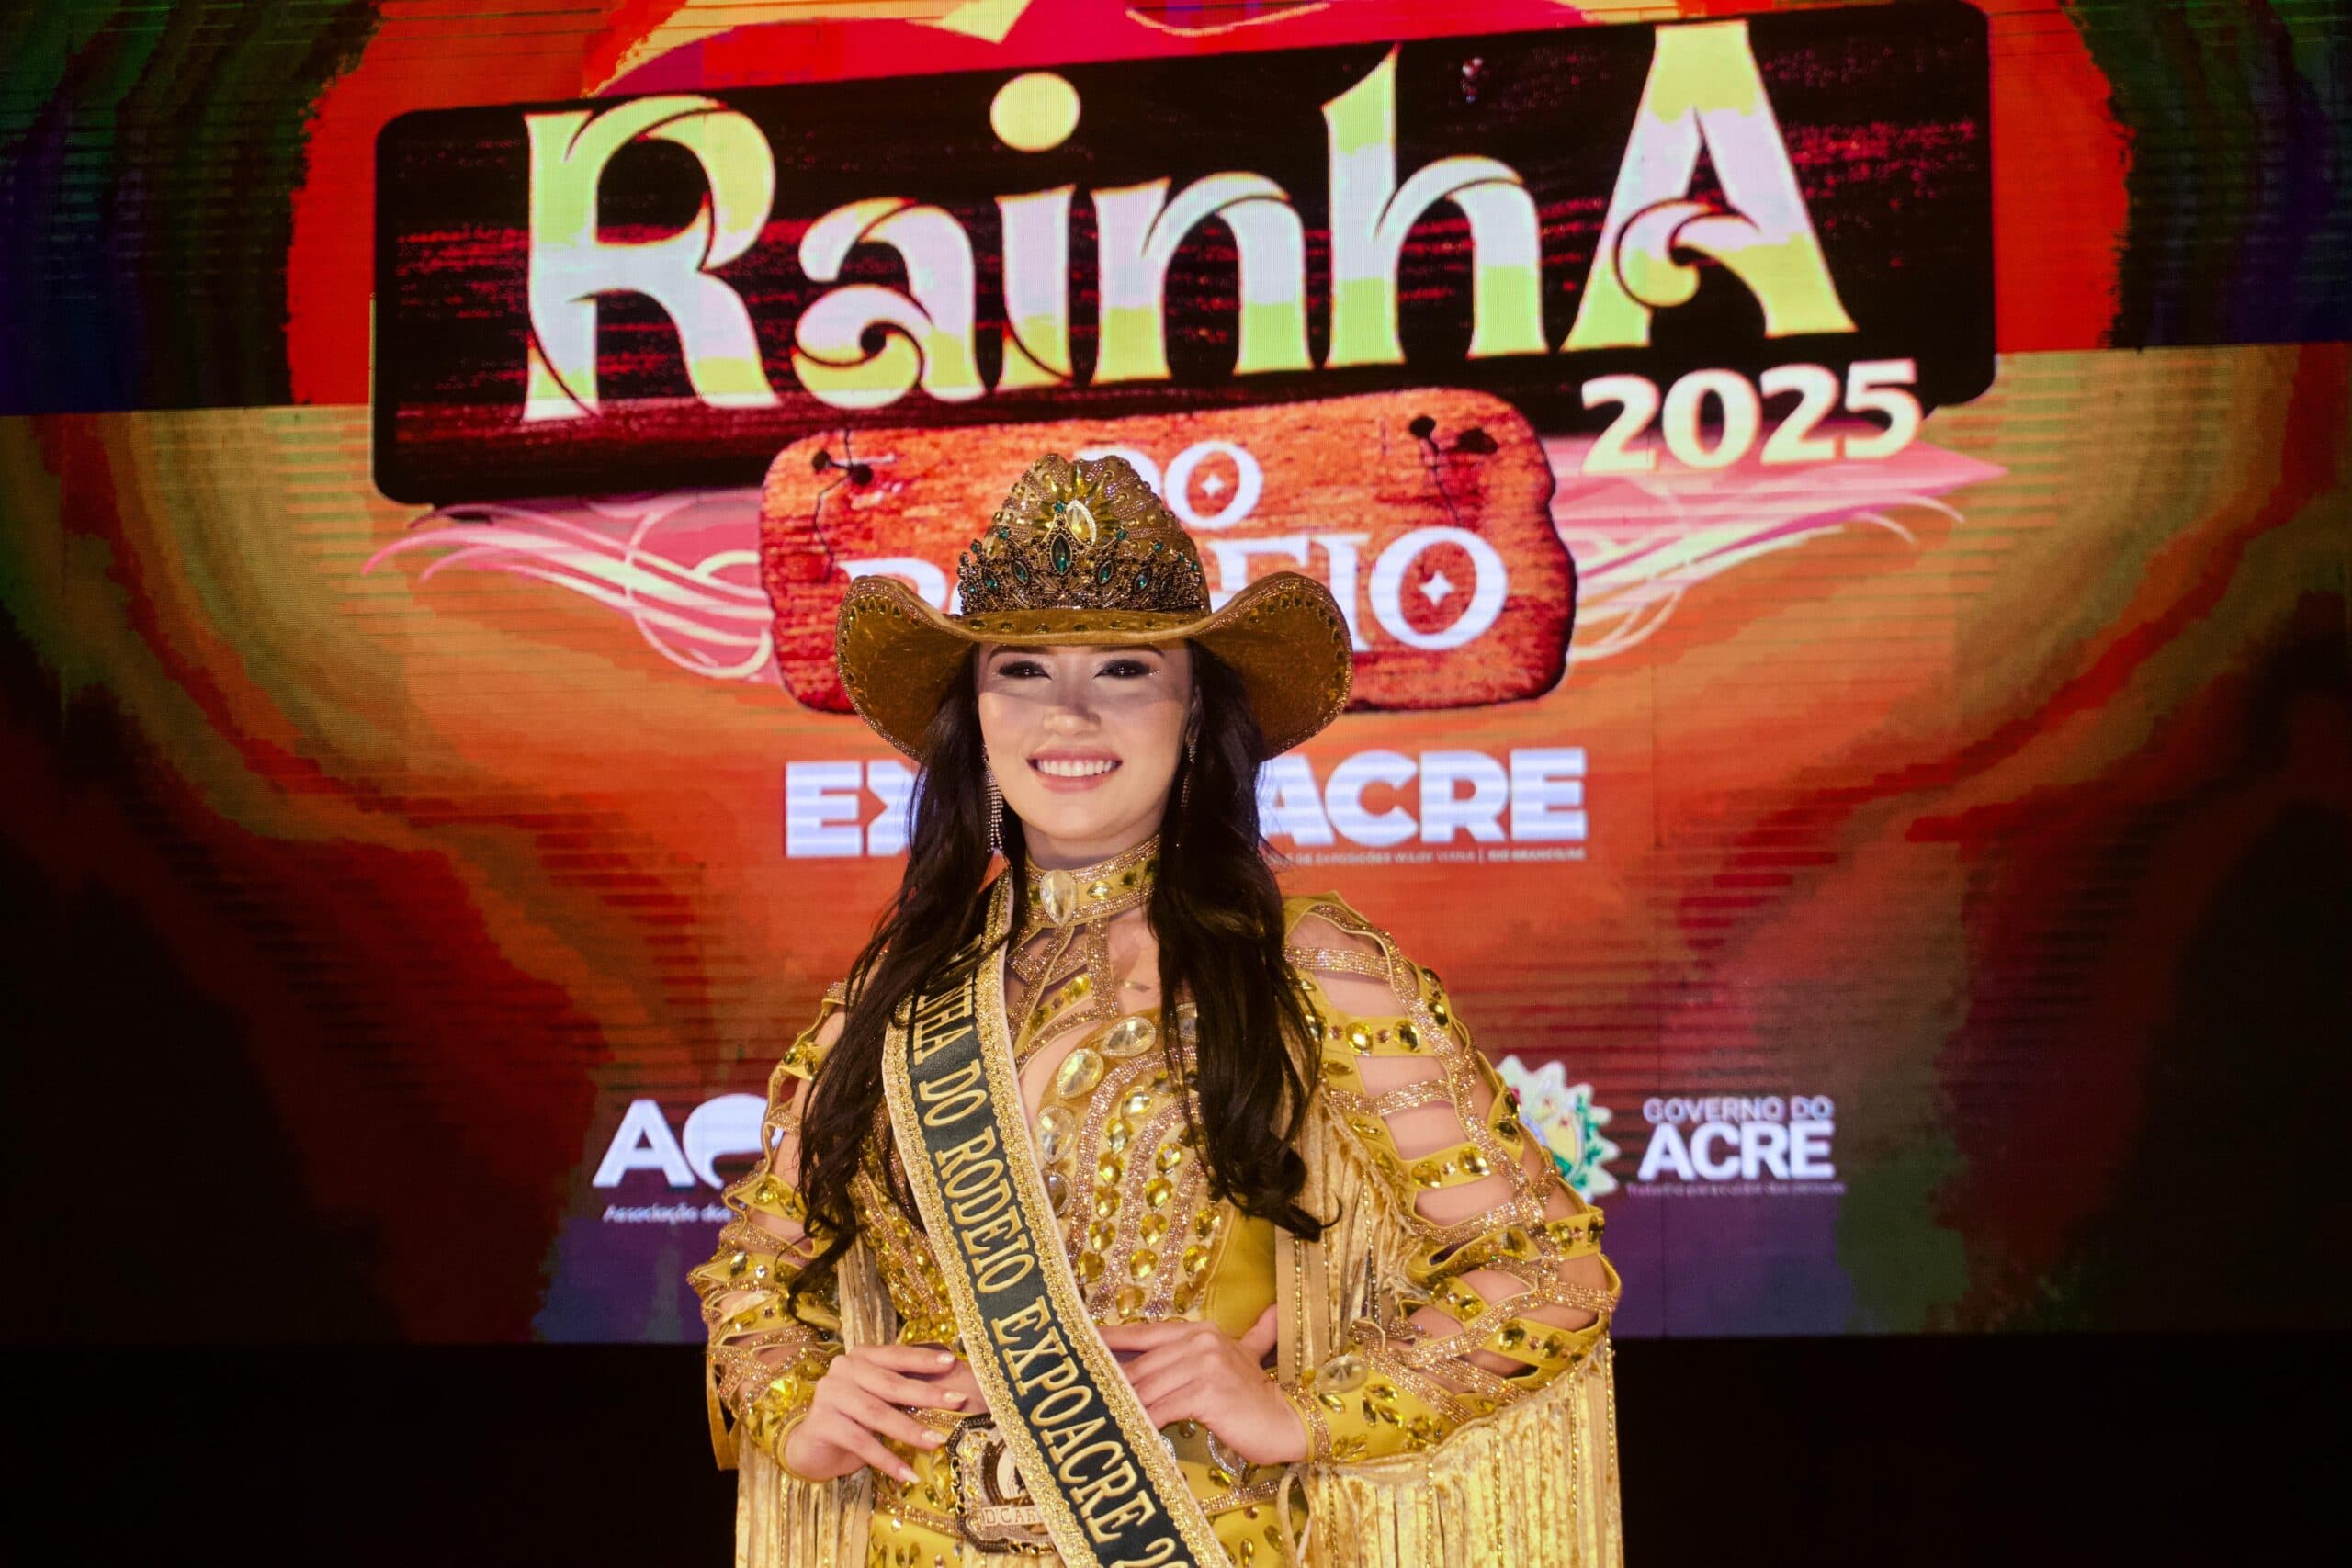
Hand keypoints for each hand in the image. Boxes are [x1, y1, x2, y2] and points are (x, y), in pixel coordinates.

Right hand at [780, 1343, 969, 1483]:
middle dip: (926, 1394)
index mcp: (860, 1357)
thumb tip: (950, 1389)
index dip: (924, 1359)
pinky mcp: (822, 1423)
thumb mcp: (879, 1400)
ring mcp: (829, 1394)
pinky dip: (887, 1459)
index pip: (896, 1355)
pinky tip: (908, 1474)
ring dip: (910, 1430)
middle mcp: (843, 1370)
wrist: (812, 1447)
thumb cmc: (854, 1420)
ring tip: (937, 1442)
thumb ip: (903, 1389)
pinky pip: (861, 1442)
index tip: (952, 1363)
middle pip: (890, 1384)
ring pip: (877, 1413)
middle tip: (957, 1403)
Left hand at [1095, 1307, 1305, 1466]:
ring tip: (1098, 1417)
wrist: (1289, 1421)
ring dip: (1121, 1405)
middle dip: (1110, 1383)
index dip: (1109, 1340)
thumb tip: (1237, 1318)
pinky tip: (1128, 1432)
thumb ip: (1216, 1343)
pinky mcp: (1206, 1393)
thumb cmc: (1254, 1397)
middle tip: (1081, 1395)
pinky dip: (1142, 1422)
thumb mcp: (1233, 1360)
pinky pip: (1161, 1409)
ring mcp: (1204, 1365)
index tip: (1077, 1345)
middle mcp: (1201, 1341)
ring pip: (1146, 1388)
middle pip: (1139, 1365)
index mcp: (1200, 1331)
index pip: (1143, 1333)